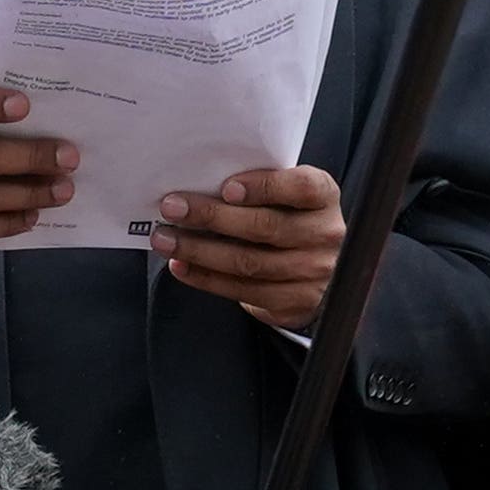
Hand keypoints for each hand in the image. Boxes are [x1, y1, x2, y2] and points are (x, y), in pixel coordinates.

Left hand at [154, 163, 341, 329]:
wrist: (323, 268)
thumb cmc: (292, 218)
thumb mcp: (288, 195)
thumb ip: (260, 187)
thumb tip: (200, 185)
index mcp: (324, 197)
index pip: (302, 187)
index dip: (265, 187)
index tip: (226, 187)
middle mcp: (324, 235)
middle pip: (265, 227)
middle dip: (212, 216)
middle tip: (172, 208)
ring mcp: (313, 273)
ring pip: (248, 262)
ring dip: (199, 250)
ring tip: (166, 239)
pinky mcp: (294, 303)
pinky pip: (243, 292)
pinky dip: (206, 278)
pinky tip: (181, 264)